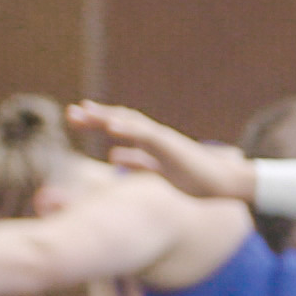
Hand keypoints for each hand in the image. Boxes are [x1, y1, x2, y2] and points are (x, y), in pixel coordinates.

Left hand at [67, 102, 256, 202]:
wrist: (225, 182)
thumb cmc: (196, 179)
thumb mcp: (159, 171)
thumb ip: (137, 162)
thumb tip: (114, 157)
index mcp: (151, 143)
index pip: (121, 126)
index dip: (98, 121)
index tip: (76, 118)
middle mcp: (155, 137)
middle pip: (121, 120)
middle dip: (96, 116)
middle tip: (70, 112)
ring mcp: (164, 140)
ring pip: (131, 123)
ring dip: (107, 117)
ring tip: (85, 113)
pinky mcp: (172, 146)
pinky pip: (147, 135)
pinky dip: (128, 128)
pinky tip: (111, 125)